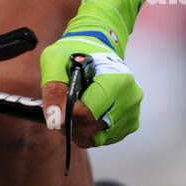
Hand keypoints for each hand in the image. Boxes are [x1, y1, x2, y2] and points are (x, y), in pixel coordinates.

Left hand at [40, 32, 142, 147]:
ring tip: (71, 106)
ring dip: (77, 127)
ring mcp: (132, 112)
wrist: (96, 48)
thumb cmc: (76, 51)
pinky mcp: (129, 123)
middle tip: (60, 105)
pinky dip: (87, 130)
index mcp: (117, 80)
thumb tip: (55, 118)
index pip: (88, 114)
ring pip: (95, 137)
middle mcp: (130, 98)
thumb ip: (53, 88)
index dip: (65, 114)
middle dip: (69, 121)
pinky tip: (83, 111)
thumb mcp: (56, 59)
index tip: (55, 108)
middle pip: (91, 128)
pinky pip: (101, 138)